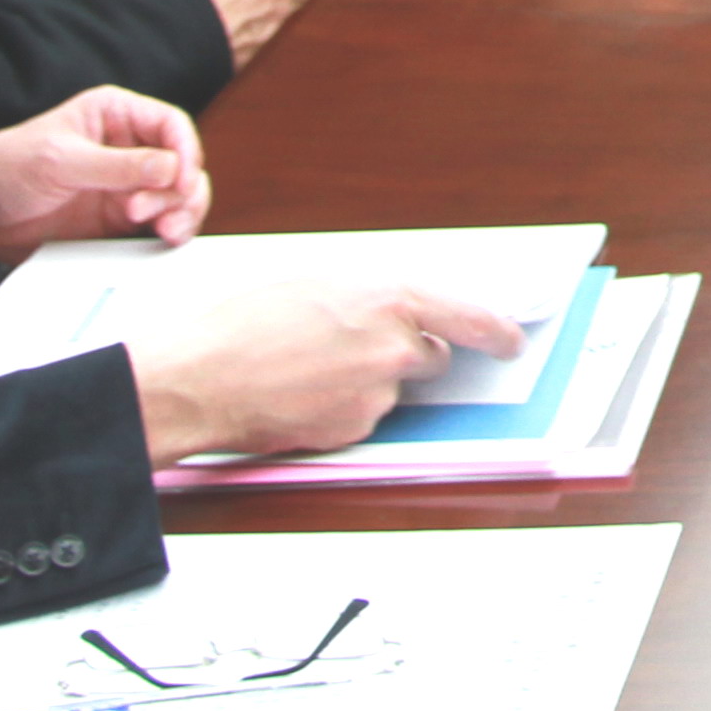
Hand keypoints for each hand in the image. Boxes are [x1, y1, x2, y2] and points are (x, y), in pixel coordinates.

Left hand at [0, 86, 208, 264]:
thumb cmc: (8, 169)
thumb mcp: (60, 162)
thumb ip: (117, 166)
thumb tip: (172, 168)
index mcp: (116, 116)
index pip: (171, 126)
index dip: (185, 151)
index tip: (181, 178)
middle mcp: (129, 148)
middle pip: (183, 164)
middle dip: (179, 190)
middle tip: (151, 213)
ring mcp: (127, 186)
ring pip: (178, 197)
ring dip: (181, 213)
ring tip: (164, 231)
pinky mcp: (120, 220)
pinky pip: (158, 225)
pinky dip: (169, 233)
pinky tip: (163, 240)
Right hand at [129, 281, 524, 467]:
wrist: (198, 378)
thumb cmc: (242, 321)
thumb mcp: (314, 279)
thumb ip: (368, 293)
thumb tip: (392, 305)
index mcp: (389, 299)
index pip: (471, 317)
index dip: (497, 330)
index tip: (512, 339)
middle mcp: (392, 350)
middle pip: (428, 357)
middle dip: (404, 352)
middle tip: (352, 343)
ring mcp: (373, 397)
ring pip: (390, 390)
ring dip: (365, 380)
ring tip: (307, 365)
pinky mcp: (350, 432)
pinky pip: (362, 417)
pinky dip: (341, 406)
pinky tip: (300, 391)